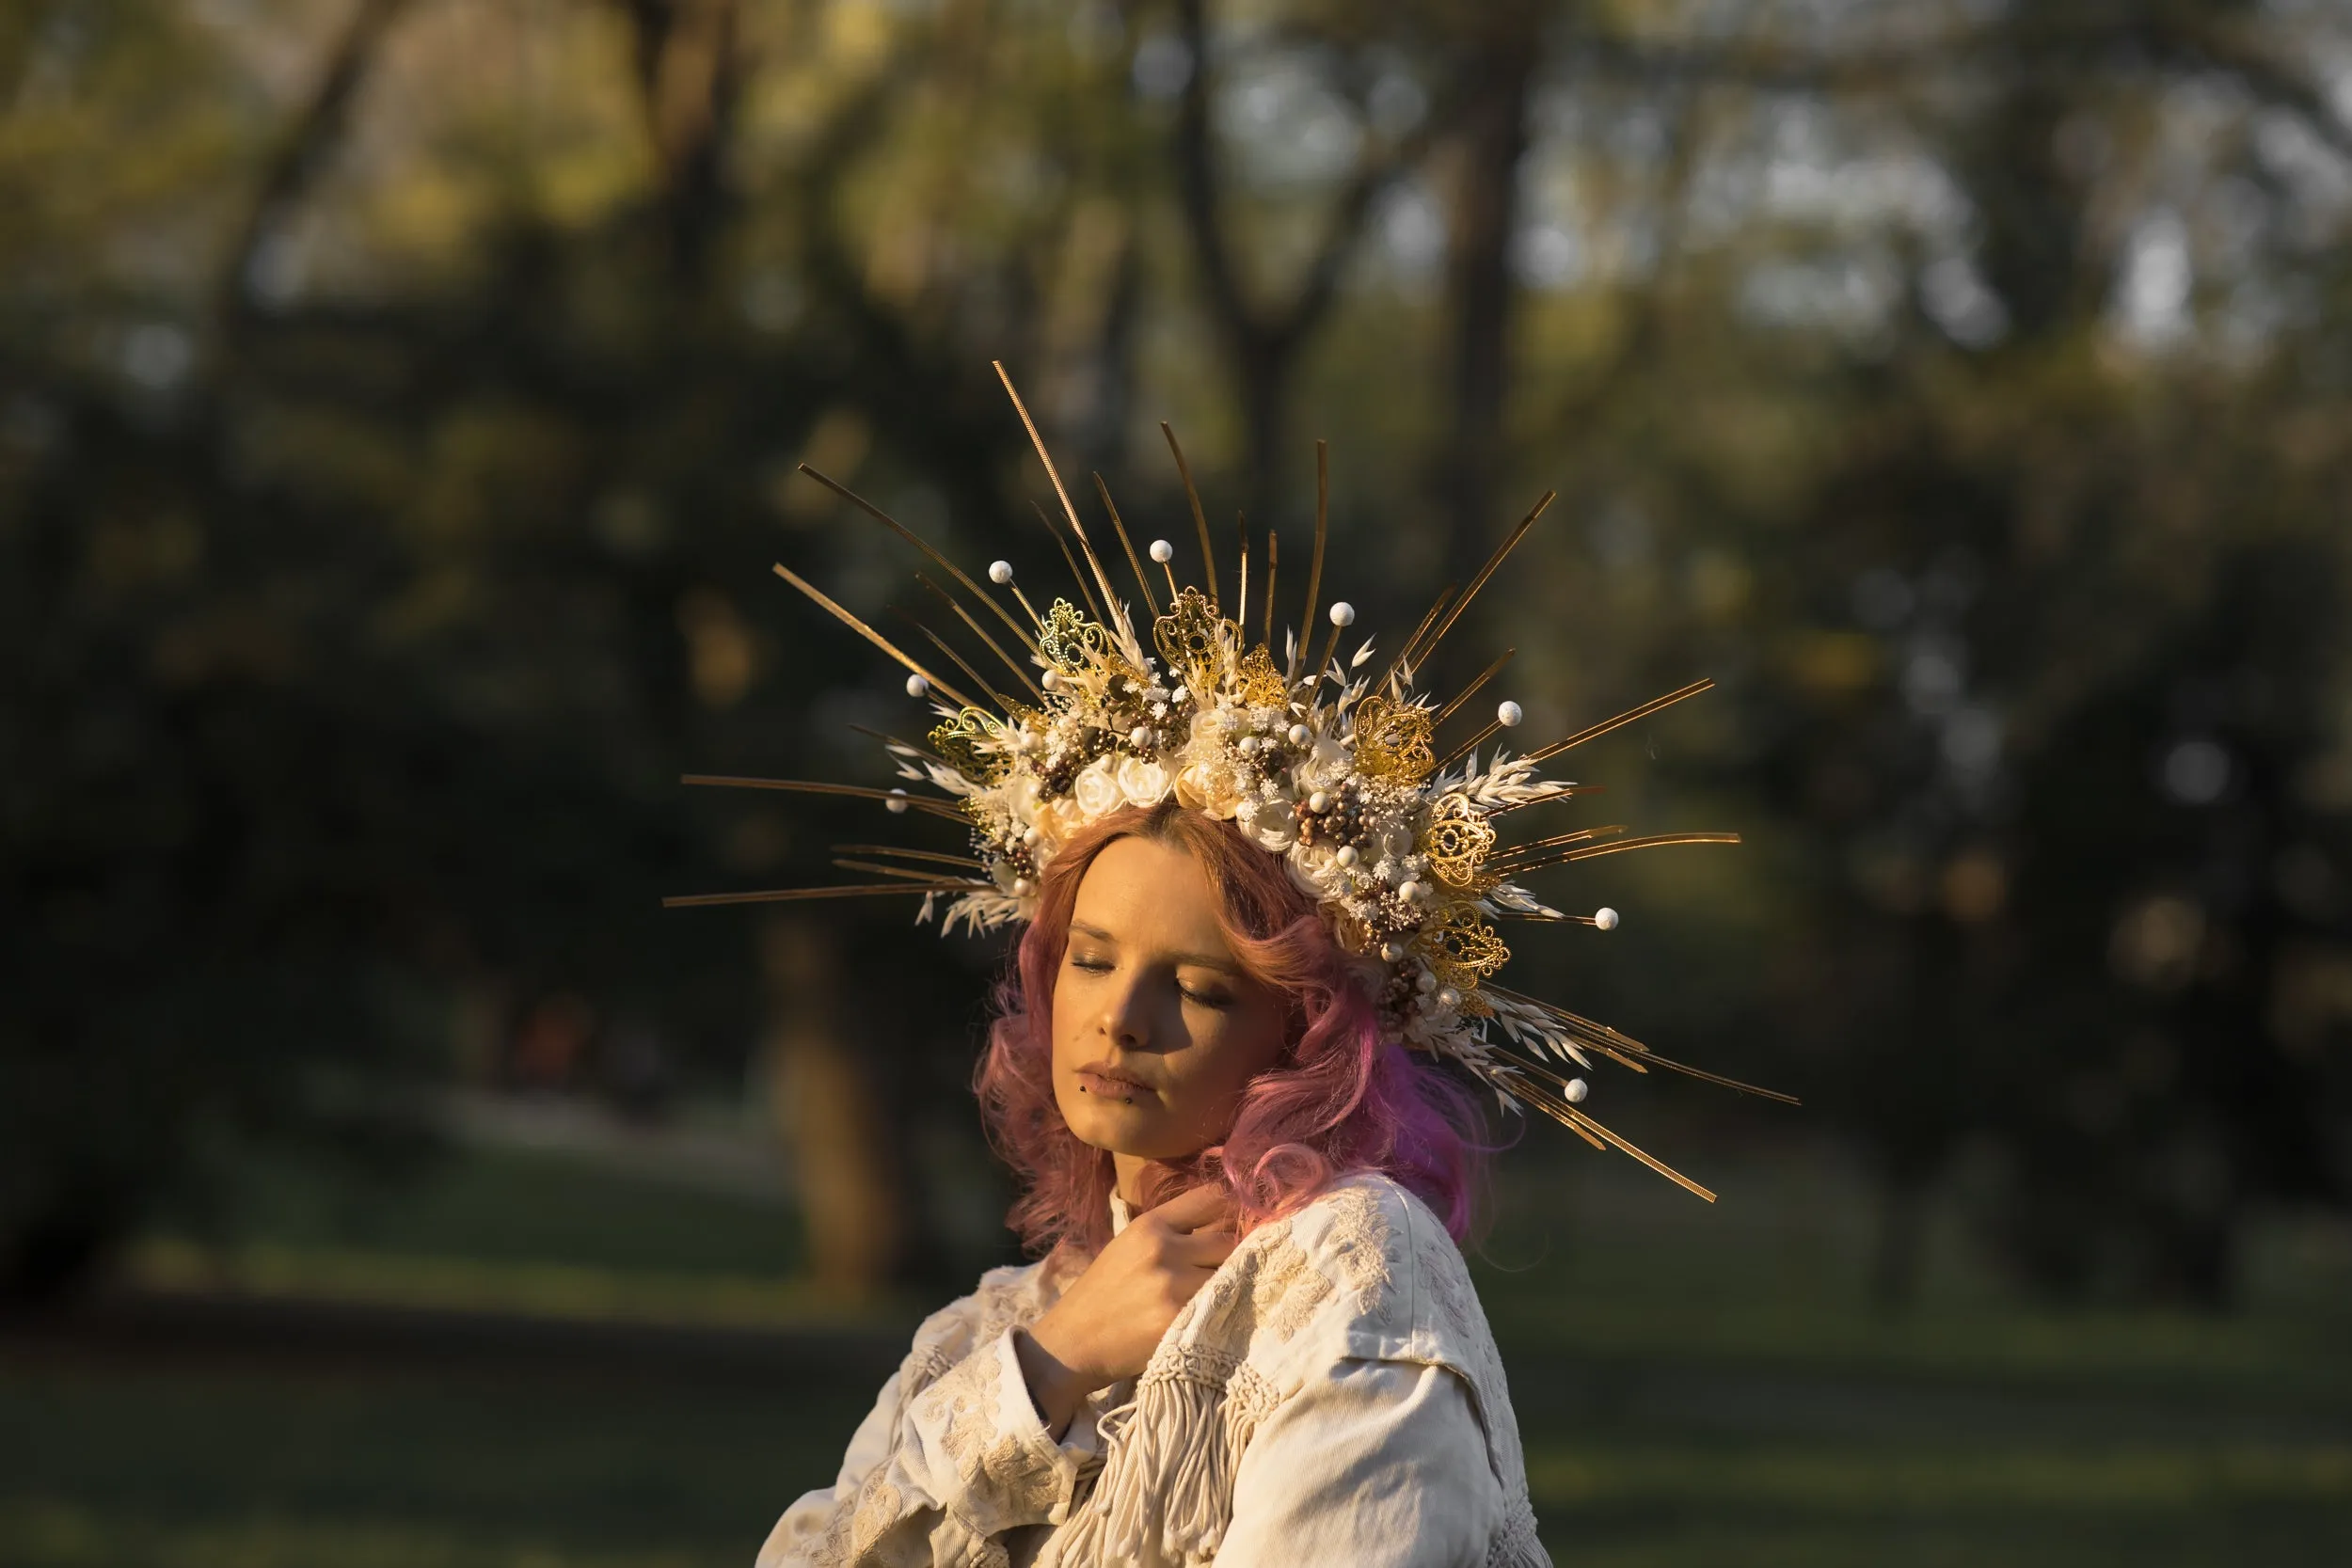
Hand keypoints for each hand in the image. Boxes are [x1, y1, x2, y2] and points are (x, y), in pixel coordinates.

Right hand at [1013, 1185, 1235, 1435]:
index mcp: (1150, 1224)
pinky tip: (1217, 1318)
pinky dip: (1226, 1312)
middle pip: (1229, 1240)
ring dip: (1234, 1287)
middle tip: (1231, 1273)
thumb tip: (1228, 1224)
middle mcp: (1163, 1248)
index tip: (1241, 1224)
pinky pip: (1223, 1307)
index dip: (1233, 1210)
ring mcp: (1172, 1284)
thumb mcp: (1131, 1247)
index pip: (1212, 1197)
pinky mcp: (1179, 1319)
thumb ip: (1175, 1233)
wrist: (1073, 1343)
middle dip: (1235, 1256)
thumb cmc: (1104, 1294)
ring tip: (1223, 1298)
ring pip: (1232, 1276)